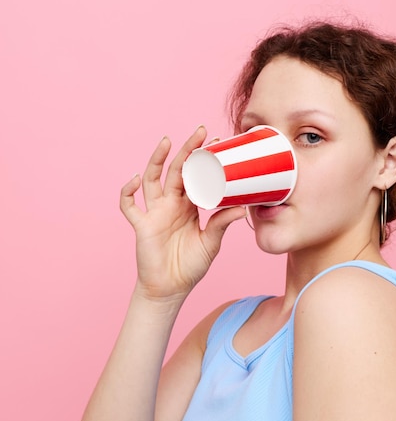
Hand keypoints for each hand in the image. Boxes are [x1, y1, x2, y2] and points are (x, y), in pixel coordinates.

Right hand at [120, 126, 246, 301]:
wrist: (171, 288)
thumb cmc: (190, 266)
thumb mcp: (211, 243)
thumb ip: (222, 224)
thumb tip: (242, 208)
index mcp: (189, 206)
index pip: (197, 177)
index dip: (204, 160)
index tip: (218, 143)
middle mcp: (171, 204)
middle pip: (177, 171)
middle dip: (187, 151)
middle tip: (200, 132)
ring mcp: (154, 213)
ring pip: (152, 180)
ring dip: (156, 160)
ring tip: (166, 142)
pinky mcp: (141, 225)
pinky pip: (129, 205)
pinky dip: (128, 192)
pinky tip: (134, 180)